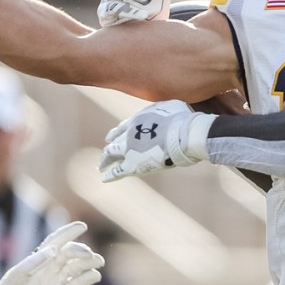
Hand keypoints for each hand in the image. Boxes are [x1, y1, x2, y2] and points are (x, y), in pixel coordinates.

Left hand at [0, 222, 103, 284]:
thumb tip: (54, 250)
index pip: (57, 240)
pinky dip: (89, 278)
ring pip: (79, 267)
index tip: (82, 226)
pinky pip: (79, 284)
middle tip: (87, 254)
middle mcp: (52, 267)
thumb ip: (34, 262)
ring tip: (98, 261)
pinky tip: (94, 275)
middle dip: (81, 250)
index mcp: (41, 258)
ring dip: (90, 262)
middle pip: (71, 253)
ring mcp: (58, 281)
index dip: (69, 232)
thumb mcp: (17, 275)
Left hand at [98, 100, 216, 182]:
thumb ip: (163, 111)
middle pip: (115, 142)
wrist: (182, 134)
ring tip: (101, 167)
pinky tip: (104, 178)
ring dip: (105, 161)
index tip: (110, 137)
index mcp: (137, 120)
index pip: (122, 128)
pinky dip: (110, 175)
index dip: (116, 133)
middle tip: (105, 154)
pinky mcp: (132, 165)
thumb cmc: (181, 119)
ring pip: (111, 156)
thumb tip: (167, 112)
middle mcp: (129, 134)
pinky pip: (117, 171)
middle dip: (110, 148)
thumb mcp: (171, 107)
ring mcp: (129, 149)